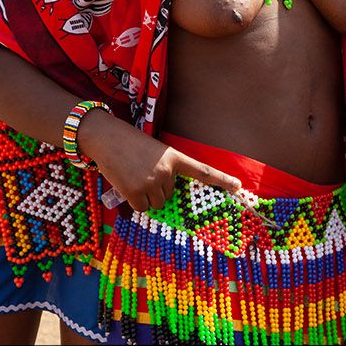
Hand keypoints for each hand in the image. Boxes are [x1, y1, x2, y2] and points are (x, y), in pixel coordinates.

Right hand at [79, 111, 239, 211]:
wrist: (106, 137)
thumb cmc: (129, 143)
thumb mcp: (154, 152)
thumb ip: (165, 169)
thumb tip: (165, 197)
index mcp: (175, 157)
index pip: (202, 170)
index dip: (221, 180)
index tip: (238, 187)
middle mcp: (167, 171)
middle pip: (170, 195)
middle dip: (157, 189)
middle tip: (142, 173)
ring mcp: (152, 182)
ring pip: (157, 203)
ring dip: (146, 197)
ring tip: (134, 178)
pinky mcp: (136, 192)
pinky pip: (142, 208)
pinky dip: (134, 202)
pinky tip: (126, 185)